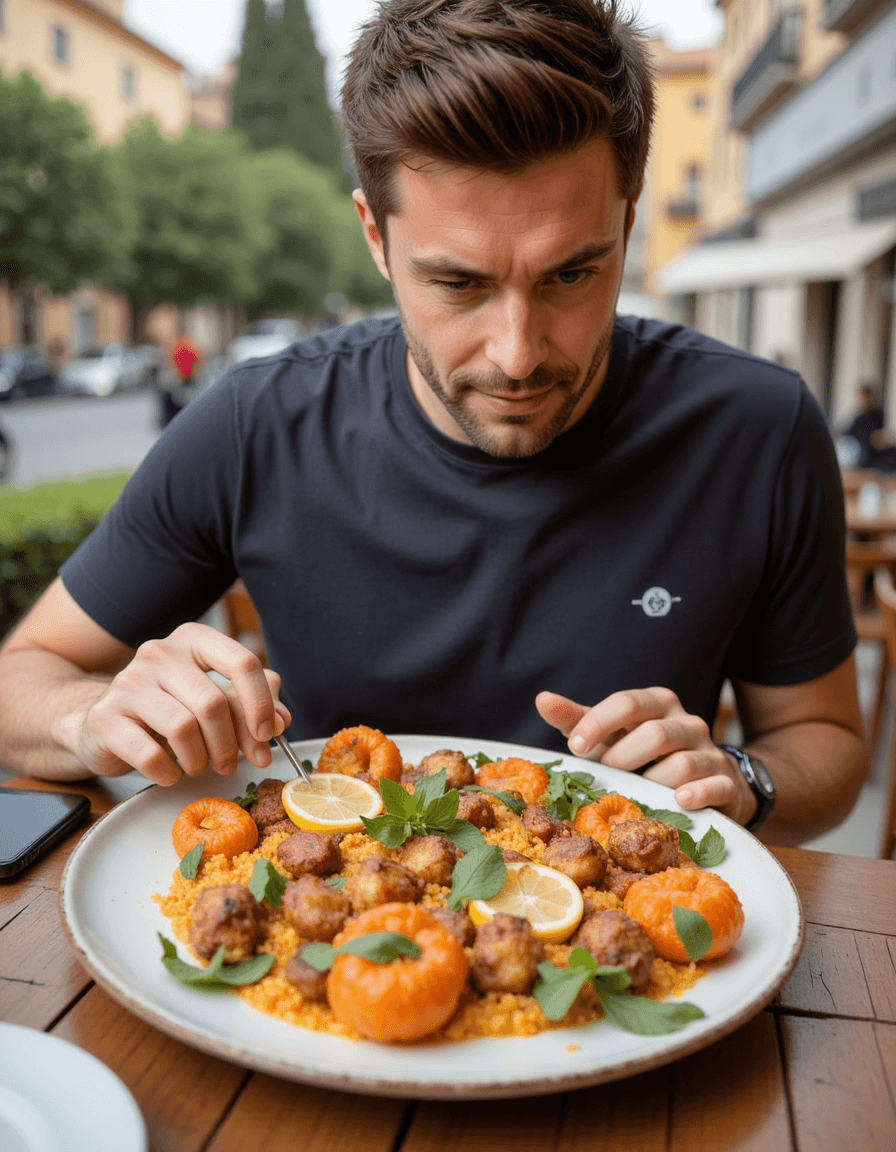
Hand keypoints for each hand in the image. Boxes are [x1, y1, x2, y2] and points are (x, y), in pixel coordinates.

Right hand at [58, 623, 290, 786]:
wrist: (107, 725)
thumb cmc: (171, 710)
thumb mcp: (215, 699)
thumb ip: (253, 705)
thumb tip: (281, 721)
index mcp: (194, 639)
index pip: (243, 662)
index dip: (260, 704)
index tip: (266, 734)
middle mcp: (159, 652)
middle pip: (213, 703)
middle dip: (230, 744)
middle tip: (229, 765)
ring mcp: (128, 682)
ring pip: (183, 728)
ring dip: (200, 760)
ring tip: (198, 766)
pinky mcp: (106, 717)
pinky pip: (150, 754)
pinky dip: (168, 773)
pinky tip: (169, 773)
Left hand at [535, 687, 755, 824]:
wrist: (706, 779)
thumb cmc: (646, 754)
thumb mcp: (612, 734)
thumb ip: (578, 719)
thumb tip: (542, 699)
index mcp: (657, 703)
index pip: (628, 702)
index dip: (599, 723)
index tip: (575, 747)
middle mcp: (686, 722)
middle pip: (655, 734)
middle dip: (623, 759)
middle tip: (608, 775)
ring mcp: (709, 752)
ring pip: (682, 764)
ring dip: (651, 783)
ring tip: (638, 794)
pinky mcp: (726, 783)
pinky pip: (715, 785)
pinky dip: (696, 794)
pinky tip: (679, 801)